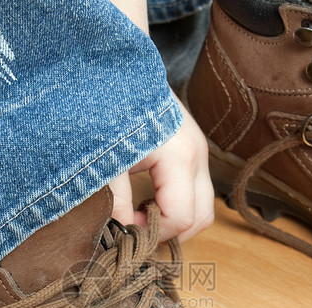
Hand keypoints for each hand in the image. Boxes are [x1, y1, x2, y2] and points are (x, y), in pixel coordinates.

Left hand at [110, 96, 214, 241]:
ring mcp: (200, 153)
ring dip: (177, 221)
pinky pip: (197, 192)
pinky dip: (178, 205)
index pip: (181, 217)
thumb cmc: (111, 109)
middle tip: (137, 230)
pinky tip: (149, 200)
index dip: (153, 232)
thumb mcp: (107, 158)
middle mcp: (198, 157)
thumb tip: (121, 231)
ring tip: (142, 215)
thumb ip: (114, 199)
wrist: (120, 70)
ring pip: (204, 208)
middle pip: (202, 218)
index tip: (125, 227)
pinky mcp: (193, 151)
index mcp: (180, 158)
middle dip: (170, 232)